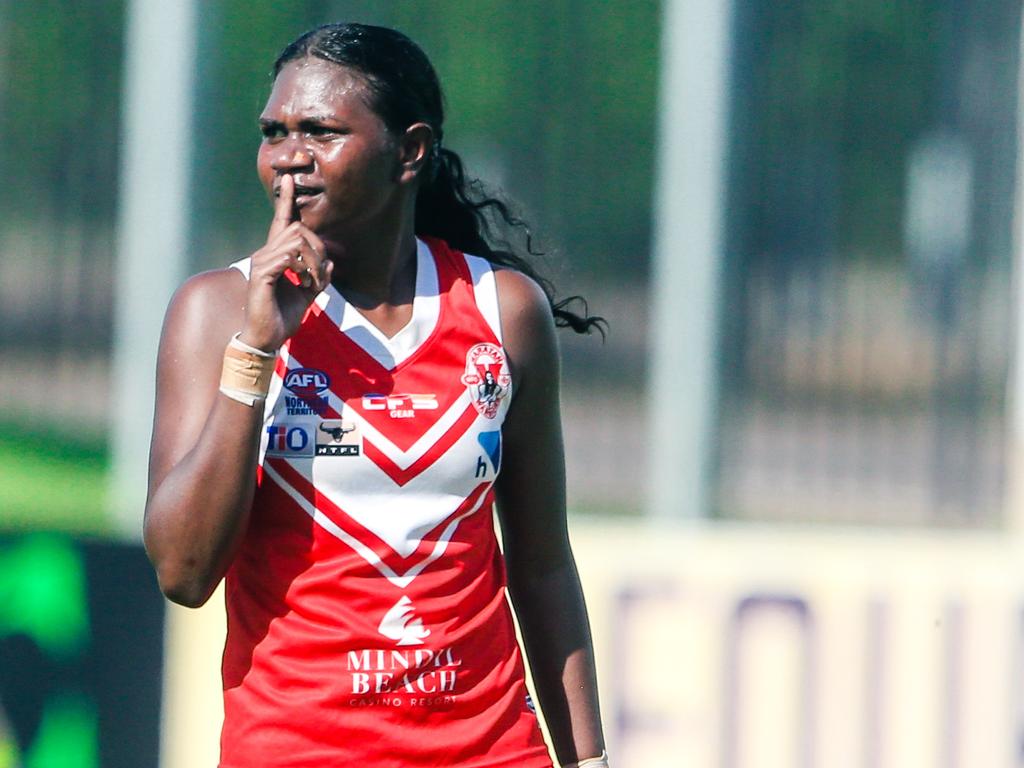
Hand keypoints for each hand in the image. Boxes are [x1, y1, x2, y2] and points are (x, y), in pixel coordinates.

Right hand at [239, 175, 333, 350]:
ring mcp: (261, 263)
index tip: (288, 178)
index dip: (286, 200)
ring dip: (312, 261)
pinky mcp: (261, 275)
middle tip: (320, 275)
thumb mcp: (307, 296)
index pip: (282, 222)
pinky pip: (287, 257)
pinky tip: (304, 284)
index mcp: (276, 256)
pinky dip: (303, 269)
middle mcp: (265, 254)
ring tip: (312, 282)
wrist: (267, 339)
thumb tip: (330, 264)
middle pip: (298, 230)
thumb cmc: (282, 317)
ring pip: (295, 241)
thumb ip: (318, 278)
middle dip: (318, 249)